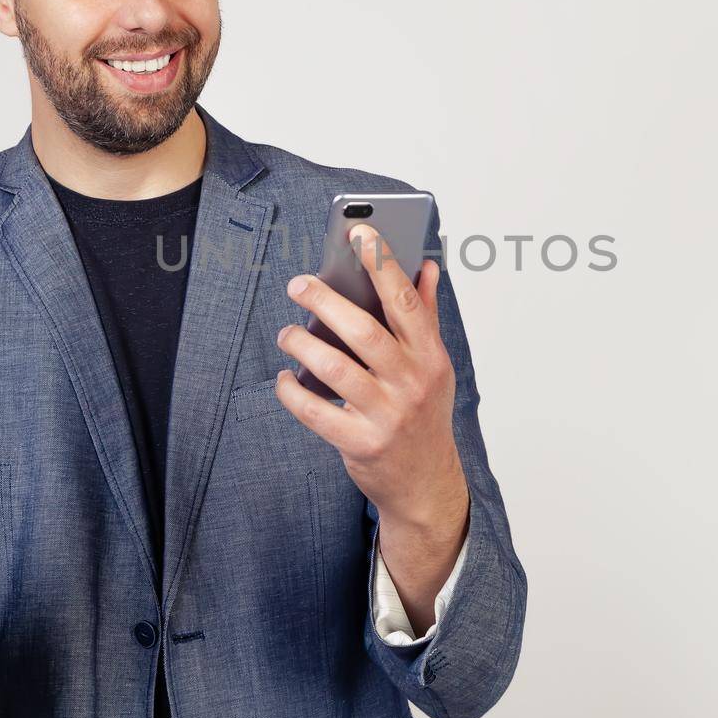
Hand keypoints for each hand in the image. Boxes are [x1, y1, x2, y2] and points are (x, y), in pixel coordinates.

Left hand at [275, 224, 466, 529]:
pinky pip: (316, 412)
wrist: (426, 484)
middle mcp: (413, 384)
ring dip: (302, 343)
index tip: (361, 233)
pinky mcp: (361, 444)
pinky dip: (292, 392)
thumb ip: (427, 315)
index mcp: (431, 357)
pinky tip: (283, 378)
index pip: (406, 301)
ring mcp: (387, 416)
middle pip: (365, 331)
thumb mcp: (434, 365)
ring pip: (336, 369)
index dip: (383, 264)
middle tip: (299, 284)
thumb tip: (427, 265)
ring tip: (286, 332)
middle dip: (327, 301)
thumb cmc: (423, 414)